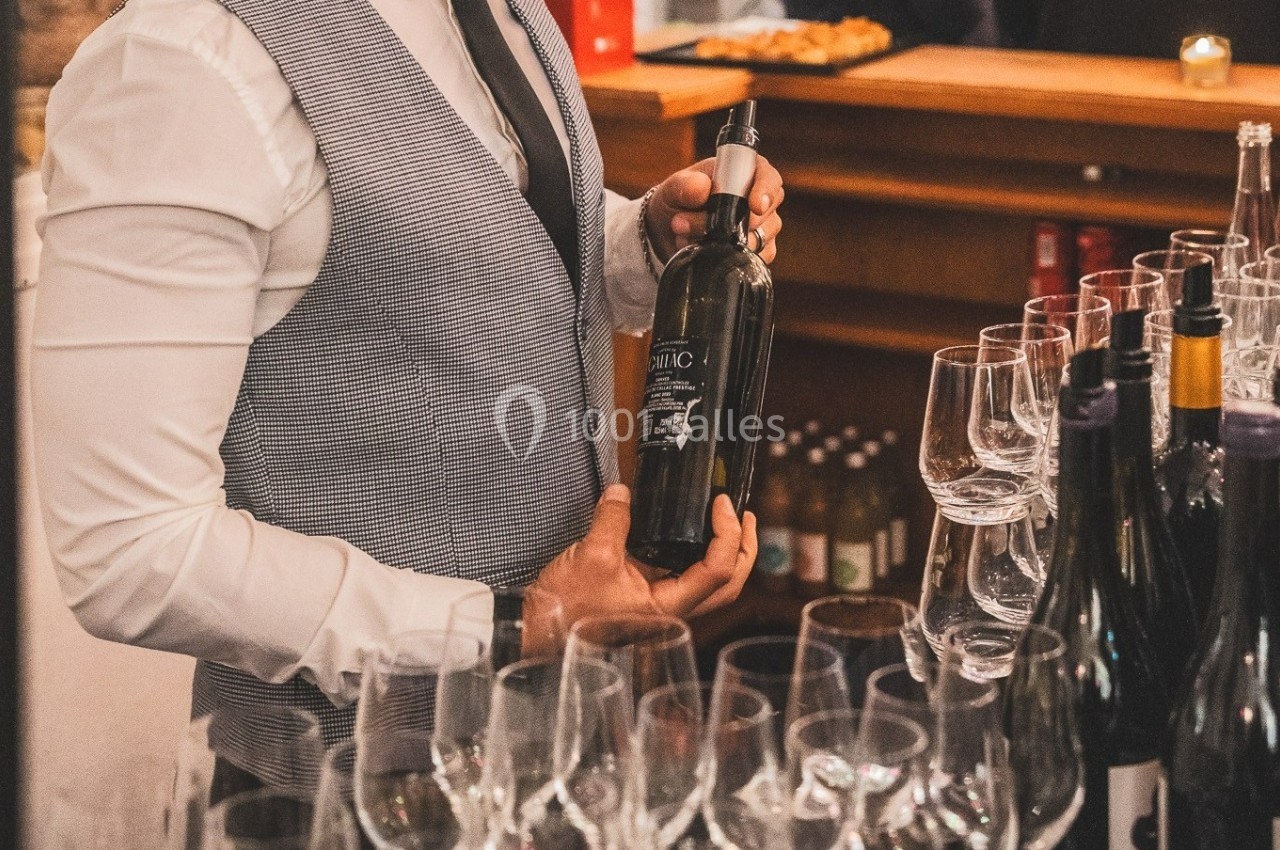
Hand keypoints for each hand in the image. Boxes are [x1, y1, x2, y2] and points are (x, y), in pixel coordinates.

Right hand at [530, 484, 755, 628]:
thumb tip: (622, 492)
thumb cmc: (565, 609)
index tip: (722, 504)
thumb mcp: (591, 555)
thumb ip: (613, 520)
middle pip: (728, 585)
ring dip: (726, 553)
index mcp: (667, 607)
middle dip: (743, 548)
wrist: (539, 634)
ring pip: (712, 585)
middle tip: (743, 513)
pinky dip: (697, 556)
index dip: (727, 534)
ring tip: (725, 520)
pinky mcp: (646, 600)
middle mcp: (671, 612)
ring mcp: (661, 608)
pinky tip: (688, 534)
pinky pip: (685, 578)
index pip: (717, 571)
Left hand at [644, 156, 783, 263]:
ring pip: (757, 240)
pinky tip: (704, 250)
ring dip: (720, 242)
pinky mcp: (757, 252)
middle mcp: (758, 200)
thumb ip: (684, 185)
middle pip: (764, 215)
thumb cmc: (677, 200)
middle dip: (728, 223)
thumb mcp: (673, 188)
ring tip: (685, 235)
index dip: (766, 191)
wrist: (667, 232)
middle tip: (683, 222)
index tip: (755, 206)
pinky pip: (753, 260)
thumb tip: (702, 187)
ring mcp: (761, 228)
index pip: (769, 178)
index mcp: (746, 173)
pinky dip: (727, 258)